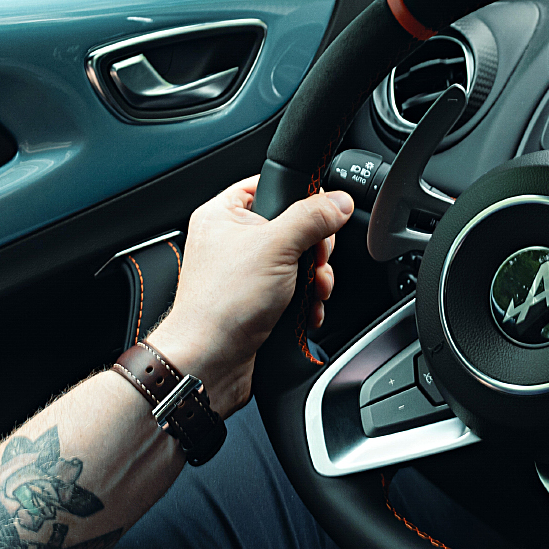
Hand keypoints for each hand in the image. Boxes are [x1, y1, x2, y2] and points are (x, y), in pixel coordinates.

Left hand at [146, 177, 353, 416]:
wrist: (210, 362)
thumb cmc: (222, 305)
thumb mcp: (275, 247)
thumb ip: (311, 218)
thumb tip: (338, 200)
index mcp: (223, 214)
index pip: (270, 185)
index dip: (300, 199)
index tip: (319, 217)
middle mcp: (231, 240)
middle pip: (292, 227)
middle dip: (314, 250)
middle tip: (315, 262)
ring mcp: (244, 273)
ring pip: (298, 262)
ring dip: (315, 279)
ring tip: (313, 292)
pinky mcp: (256, 301)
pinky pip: (293, 290)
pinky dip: (306, 301)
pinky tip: (307, 311)